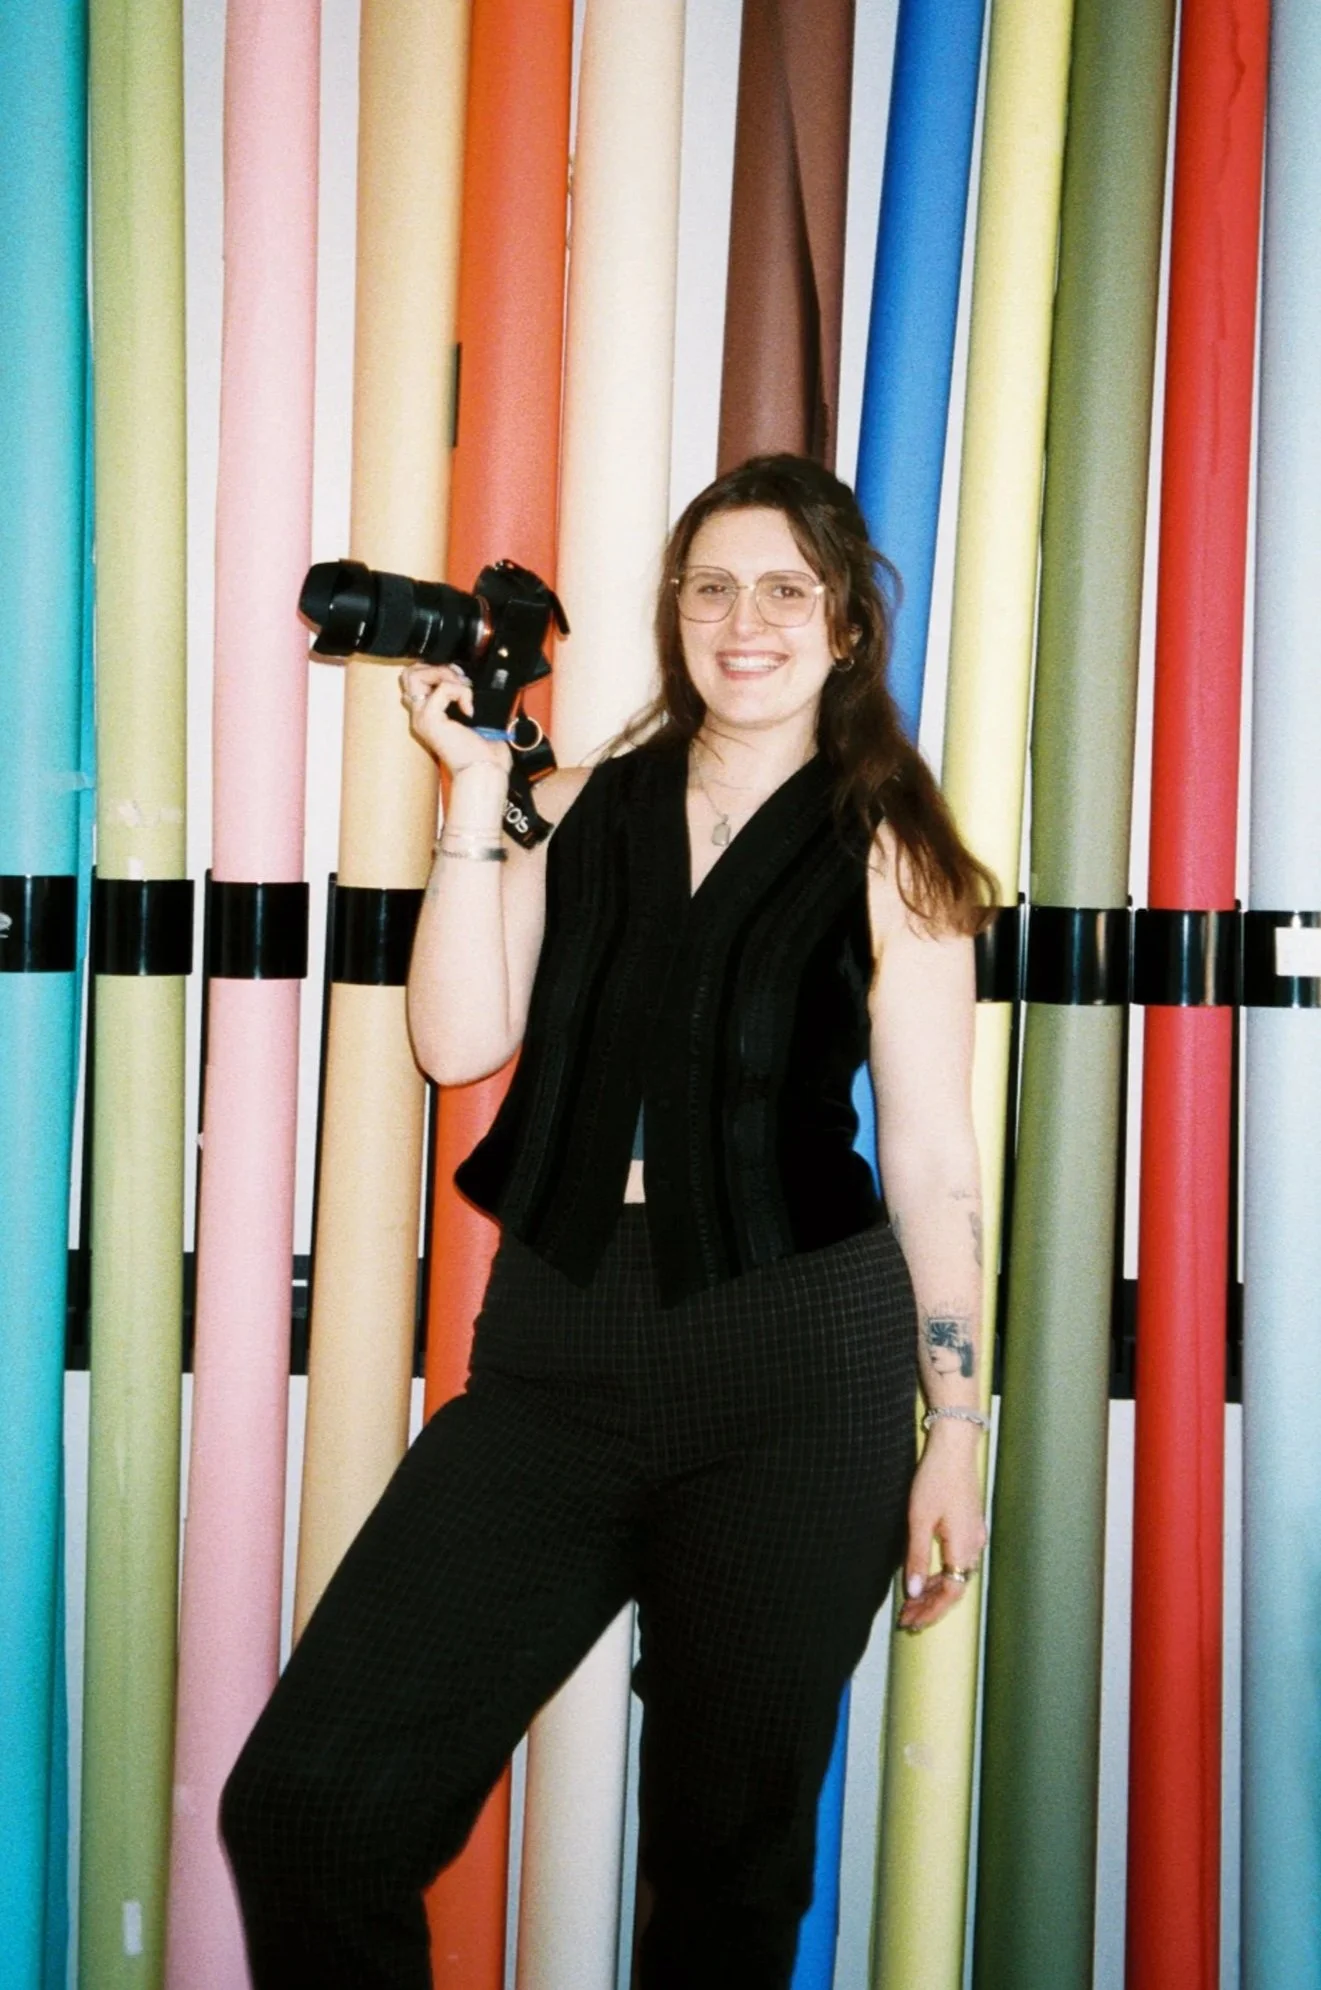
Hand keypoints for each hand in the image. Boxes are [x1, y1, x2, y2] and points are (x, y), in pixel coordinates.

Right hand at [399, 663, 511, 776]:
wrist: (485, 772)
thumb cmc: (484, 754)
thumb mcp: (476, 720)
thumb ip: (465, 698)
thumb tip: (468, 680)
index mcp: (430, 716)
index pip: (417, 681)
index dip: (438, 671)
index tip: (462, 680)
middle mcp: (420, 716)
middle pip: (409, 674)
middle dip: (437, 668)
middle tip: (460, 682)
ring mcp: (422, 718)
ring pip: (414, 675)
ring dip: (443, 674)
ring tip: (462, 690)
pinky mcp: (431, 720)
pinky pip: (443, 688)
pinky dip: (461, 691)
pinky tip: (469, 709)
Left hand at [896, 1419, 987, 1632]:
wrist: (954, 1447)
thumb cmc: (935, 1479)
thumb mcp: (919, 1520)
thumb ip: (917, 1557)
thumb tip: (914, 1592)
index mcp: (964, 1548)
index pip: (950, 1593)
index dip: (930, 1610)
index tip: (910, 1621)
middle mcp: (974, 1545)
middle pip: (955, 1587)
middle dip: (931, 1605)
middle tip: (907, 1619)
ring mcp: (975, 1534)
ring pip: (957, 1574)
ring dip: (935, 1590)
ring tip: (913, 1601)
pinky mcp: (970, 1524)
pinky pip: (958, 1559)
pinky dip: (941, 1572)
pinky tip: (926, 1573)